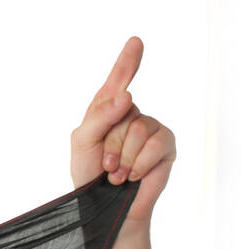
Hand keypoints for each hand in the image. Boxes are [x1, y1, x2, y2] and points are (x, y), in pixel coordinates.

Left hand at [70, 36, 175, 223]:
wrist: (104, 207)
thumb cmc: (89, 175)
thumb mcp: (82, 142)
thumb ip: (98, 116)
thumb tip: (128, 96)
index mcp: (108, 111)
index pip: (118, 81)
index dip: (127, 61)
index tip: (135, 42)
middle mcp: (132, 115)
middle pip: (123, 111)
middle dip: (109, 144)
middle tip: (105, 165)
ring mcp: (151, 129)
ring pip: (138, 128)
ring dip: (122, 157)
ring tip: (116, 173)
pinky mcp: (166, 146)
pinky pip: (154, 145)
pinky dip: (138, 164)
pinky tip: (132, 176)